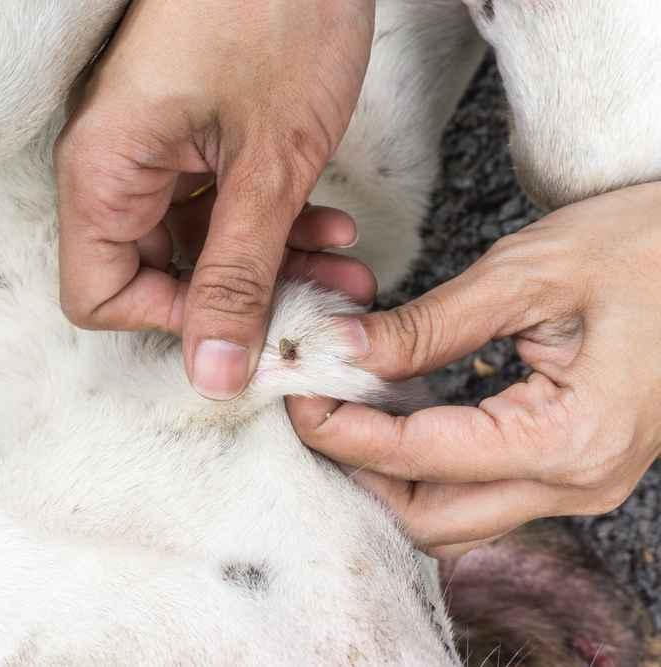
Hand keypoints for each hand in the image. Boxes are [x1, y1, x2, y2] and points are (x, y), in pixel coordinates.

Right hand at [55, 0, 373, 399]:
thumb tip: (213, 373)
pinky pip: (217, 202)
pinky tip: (331, 225)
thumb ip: (239, 274)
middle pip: (154, 272)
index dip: (171, 322)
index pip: (99, 294)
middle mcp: (116, 163)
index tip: (247, 323)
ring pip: (198, 242)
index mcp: (105, 170)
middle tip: (319, 304)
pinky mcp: (192, 131)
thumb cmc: (277, 11)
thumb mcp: (270, 163)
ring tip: (344, 266)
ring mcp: (154, 145)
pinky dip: (272, 221)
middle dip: (242, 297)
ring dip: (270, 263)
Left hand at [288, 183, 660, 556]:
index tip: (293, 393)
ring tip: (342, 408)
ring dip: (388, 474)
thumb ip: (427, 325)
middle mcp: (578, 484)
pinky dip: (425, 464)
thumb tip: (342, 351)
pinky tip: (393, 413)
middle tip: (309, 406)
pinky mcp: (574, 466)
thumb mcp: (527, 274)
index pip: (419, 459)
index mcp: (571, 441)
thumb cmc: (647, 246)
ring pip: (453, 516)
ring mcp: (580, 484)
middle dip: (357, 470)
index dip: (341, 430)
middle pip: (429, 518)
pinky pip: (480, 489)